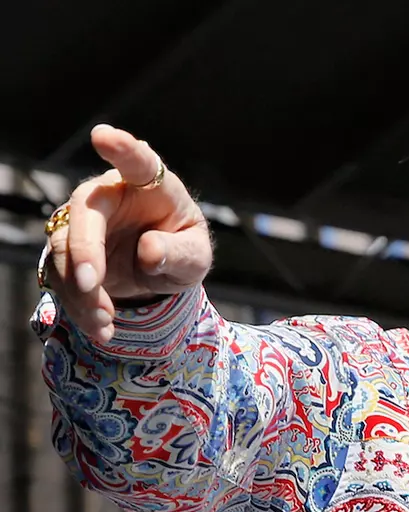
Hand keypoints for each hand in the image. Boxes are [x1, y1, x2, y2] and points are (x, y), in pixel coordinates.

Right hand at [43, 124, 212, 342]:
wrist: (159, 269)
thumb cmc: (182, 249)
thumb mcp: (195, 257)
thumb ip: (180, 253)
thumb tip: (149, 250)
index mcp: (151, 185)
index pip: (138, 161)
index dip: (122, 148)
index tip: (103, 135)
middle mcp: (111, 195)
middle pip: (86, 211)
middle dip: (83, 248)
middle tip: (90, 283)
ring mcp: (85, 221)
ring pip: (66, 249)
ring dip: (81, 289)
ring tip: (105, 322)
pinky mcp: (69, 250)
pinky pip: (63, 276)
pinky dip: (79, 305)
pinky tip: (101, 327)